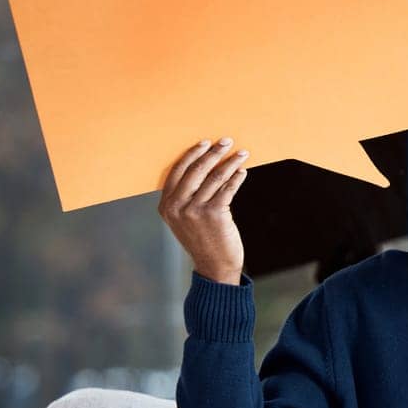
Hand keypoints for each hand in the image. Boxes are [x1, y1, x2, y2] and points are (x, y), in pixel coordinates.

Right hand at [159, 138, 249, 284]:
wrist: (215, 266)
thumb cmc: (203, 240)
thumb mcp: (184, 220)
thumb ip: (185, 198)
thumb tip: (204, 166)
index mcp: (165, 205)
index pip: (177, 171)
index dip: (192, 154)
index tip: (205, 142)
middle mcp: (177, 207)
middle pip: (196, 170)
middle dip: (213, 152)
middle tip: (226, 141)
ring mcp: (194, 211)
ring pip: (215, 177)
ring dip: (230, 163)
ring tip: (242, 154)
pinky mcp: (214, 215)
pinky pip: (227, 189)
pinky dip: (236, 178)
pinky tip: (242, 171)